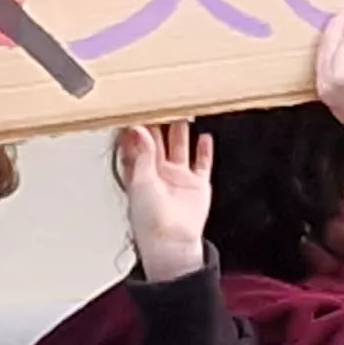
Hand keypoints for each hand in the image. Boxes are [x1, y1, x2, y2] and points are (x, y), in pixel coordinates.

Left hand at [117, 122, 213, 283]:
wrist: (172, 241)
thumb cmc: (150, 220)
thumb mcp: (141, 181)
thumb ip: (143, 154)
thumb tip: (138, 129)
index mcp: (140, 173)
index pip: (139, 145)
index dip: (139, 128)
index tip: (139, 108)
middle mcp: (159, 173)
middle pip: (160, 142)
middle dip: (160, 123)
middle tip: (161, 103)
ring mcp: (179, 178)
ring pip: (181, 147)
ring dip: (181, 131)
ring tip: (182, 112)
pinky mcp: (197, 185)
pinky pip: (202, 163)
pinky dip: (204, 150)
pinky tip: (205, 137)